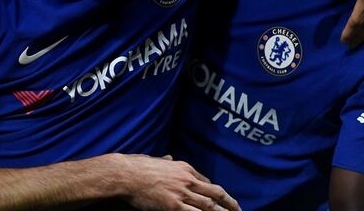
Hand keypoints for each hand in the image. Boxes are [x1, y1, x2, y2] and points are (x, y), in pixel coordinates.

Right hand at [117, 154, 239, 210]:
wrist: (126, 174)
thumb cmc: (137, 167)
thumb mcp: (155, 160)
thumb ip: (164, 161)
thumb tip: (168, 157)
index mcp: (184, 168)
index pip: (205, 182)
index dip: (215, 192)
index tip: (221, 199)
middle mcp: (187, 179)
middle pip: (215, 193)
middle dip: (228, 202)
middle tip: (238, 209)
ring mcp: (182, 193)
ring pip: (209, 206)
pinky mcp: (174, 205)